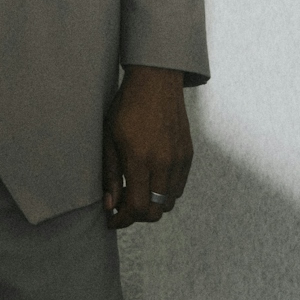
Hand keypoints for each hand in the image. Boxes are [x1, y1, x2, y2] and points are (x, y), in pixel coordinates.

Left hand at [102, 65, 191, 230]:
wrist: (156, 80)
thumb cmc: (127, 106)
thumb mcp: (110, 138)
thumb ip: (111, 174)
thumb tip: (110, 204)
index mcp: (140, 158)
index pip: (138, 207)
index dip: (123, 219)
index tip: (112, 219)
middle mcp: (164, 162)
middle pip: (155, 211)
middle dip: (137, 216)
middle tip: (122, 206)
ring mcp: (179, 159)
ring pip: (168, 202)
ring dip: (152, 204)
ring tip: (135, 191)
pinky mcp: (188, 155)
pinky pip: (178, 187)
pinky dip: (165, 192)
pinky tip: (150, 180)